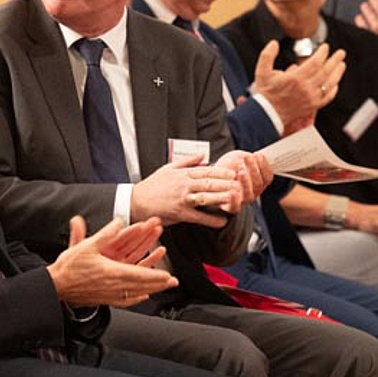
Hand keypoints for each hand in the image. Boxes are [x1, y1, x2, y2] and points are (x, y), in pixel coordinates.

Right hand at [46, 216, 176, 306]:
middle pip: (142, 286)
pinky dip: (136, 299)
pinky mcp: (104, 299)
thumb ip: (105, 233)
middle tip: (172, 282)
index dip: (156, 276)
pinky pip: (125, 301)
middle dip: (159, 284)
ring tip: (162, 288)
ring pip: (136, 294)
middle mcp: (114, 286)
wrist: (56, 286)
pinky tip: (141, 297)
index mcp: (112, 272)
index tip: (168, 276)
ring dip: (151, 290)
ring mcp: (110, 295)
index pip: (140, 275)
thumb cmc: (68, 268)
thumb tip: (119, 222)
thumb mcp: (87, 245)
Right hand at [130, 154, 245, 226]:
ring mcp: (182, 199)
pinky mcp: (179, 213)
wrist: (136, 202)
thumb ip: (187, 161)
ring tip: (236, 200)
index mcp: (182, 174)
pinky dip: (211, 219)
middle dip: (227, 184)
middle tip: (241, 185)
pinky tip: (222, 221)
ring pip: (206, 197)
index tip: (235, 172)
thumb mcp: (168, 168)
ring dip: (222, 198)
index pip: (206, 171)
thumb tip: (203, 154)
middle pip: (209, 183)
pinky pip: (199, 217)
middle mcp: (184, 185)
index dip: (222, 172)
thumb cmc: (152, 186)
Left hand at [216, 149, 271, 204]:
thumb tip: (254, 155)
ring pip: (248, 195)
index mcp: (258, 182)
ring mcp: (242, 200)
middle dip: (253, 169)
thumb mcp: (236, 159)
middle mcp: (252, 192)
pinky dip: (234, 200)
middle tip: (247, 158)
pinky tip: (232, 192)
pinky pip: (234, 207)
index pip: (267, 177)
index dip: (264, 166)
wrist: (211, 179)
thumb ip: (245, 157)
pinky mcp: (230, 207)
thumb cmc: (227, 168)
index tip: (258, 155)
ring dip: (246, 182)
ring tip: (241, 172)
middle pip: (258, 184)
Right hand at [250, 41, 347, 134]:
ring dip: (337, 73)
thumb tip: (274, 44)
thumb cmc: (266, 94)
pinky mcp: (312, 106)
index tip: (325, 47)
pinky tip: (335, 84)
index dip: (322, 53)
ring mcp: (311, 98)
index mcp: (295, 78)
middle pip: (326, 71)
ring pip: (329, 84)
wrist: (267, 115)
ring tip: (342, 65)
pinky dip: (333, 90)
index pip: (315, 63)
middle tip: (341, 53)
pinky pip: (327, 97)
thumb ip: (267, 55)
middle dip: (334, 60)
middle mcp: (305, 88)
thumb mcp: (261, 71)